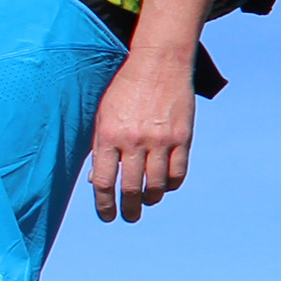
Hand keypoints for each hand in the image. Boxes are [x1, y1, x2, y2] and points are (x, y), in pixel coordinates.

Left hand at [85, 52, 195, 221]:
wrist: (158, 63)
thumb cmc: (125, 89)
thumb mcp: (103, 115)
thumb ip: (99, 147)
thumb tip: (98, 181)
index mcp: (108, 135)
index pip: (103, 181)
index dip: (104, 205)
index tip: (107, 216)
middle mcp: (133, 140)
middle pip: (130, 188)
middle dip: (129, 209)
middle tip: (130, 217)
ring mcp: (160, 140)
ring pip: (157, 184)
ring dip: (151, 198)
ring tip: (148, 200)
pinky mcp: (182, 137)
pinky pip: (178, 172)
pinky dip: (172, 184)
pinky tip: (167, 185)